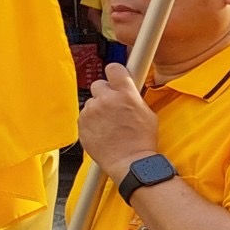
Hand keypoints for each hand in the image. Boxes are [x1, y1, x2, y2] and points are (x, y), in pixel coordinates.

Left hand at [77, 63, 159, 182]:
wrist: (129, 161)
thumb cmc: (141, 141)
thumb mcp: (148, 113)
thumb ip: (134, 97)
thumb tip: (128, 90)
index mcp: (125, 94)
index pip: (114, 68)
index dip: (115, 72)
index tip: (116, 77)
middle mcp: (106, 99)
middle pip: (99, 84)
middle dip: (105, 93)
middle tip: (114, 106)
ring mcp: (91, 111)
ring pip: (91, 102)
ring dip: (98, 109)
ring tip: (109, 124)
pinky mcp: (81, 123)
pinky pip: (85, 116)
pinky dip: (92, 121)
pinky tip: (102, 131)